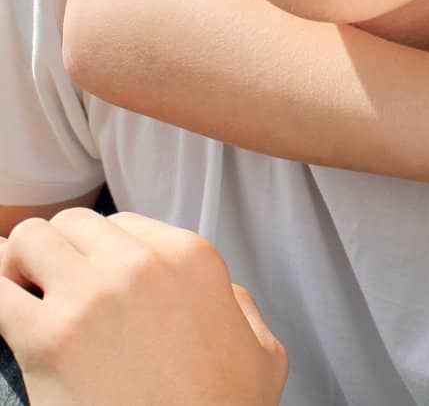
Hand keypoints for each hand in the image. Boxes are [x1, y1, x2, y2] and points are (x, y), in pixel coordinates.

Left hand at [0, 209, 287, 405]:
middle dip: (57, 252)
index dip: (100, 253)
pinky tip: (6, 316)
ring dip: (19, 266)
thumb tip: (219, 294)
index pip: (121, 223)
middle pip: (71, 224)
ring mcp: (91, 297)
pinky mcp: (48, 337)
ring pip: (29, 240)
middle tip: (51, 290)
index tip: (91, 282)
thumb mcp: (261, 347)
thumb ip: (237, 304)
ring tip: (25, 301)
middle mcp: (141, 264)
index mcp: (191, 257)